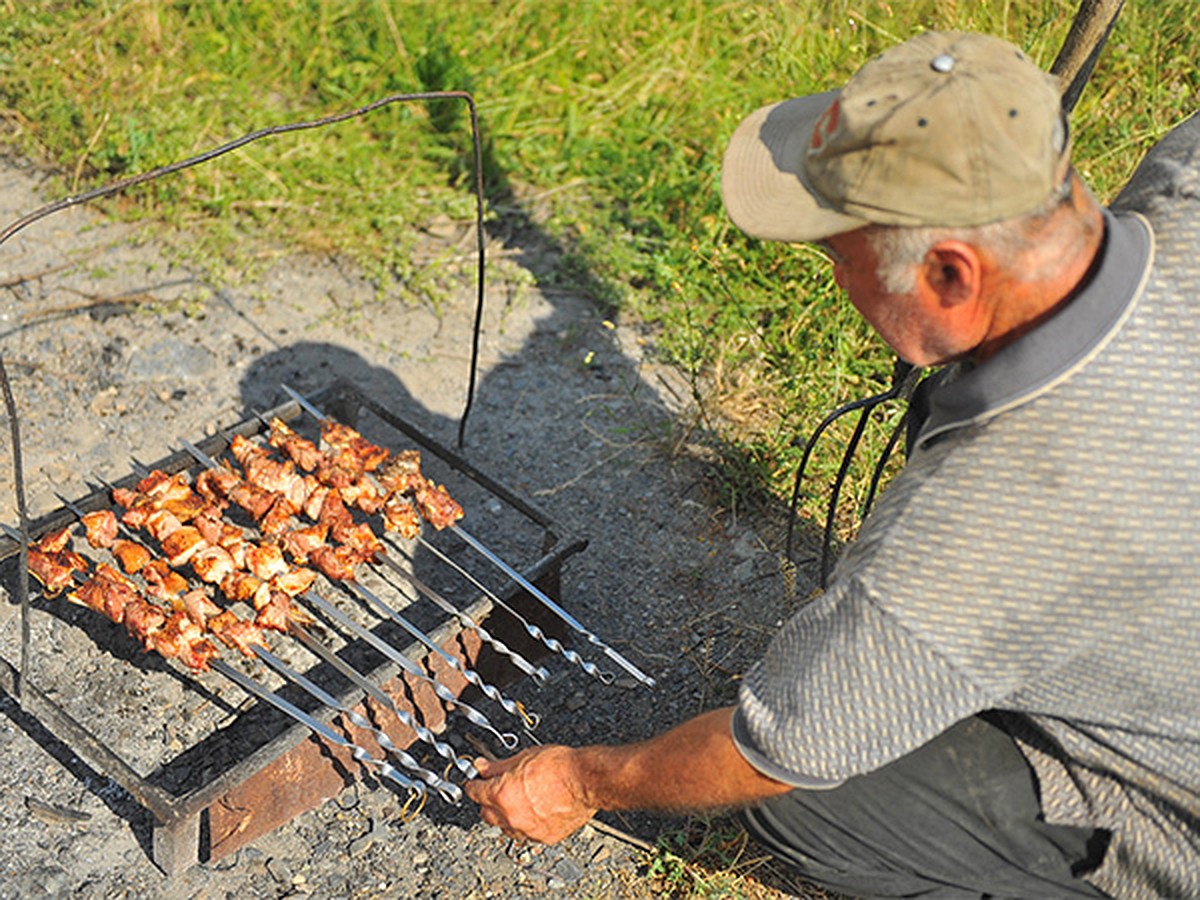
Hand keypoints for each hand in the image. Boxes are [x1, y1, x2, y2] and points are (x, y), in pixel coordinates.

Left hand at [464, 744, 596, 842]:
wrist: (586, 780)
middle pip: (486, 814)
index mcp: (501, 794)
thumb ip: (498, 766)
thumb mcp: (524, 757)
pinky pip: (525, 834)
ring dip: (505, 816)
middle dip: (487, 802)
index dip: (474, 784)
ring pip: (504, 827)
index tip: (475, 782)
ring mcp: (527, 829)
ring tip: (516, 800)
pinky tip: (532, 811)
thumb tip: (483, 767)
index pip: (475, 793)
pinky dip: (524, 824)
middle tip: (494, 790)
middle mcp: (511, 816)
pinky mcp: (543, 837)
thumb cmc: (560, 766)